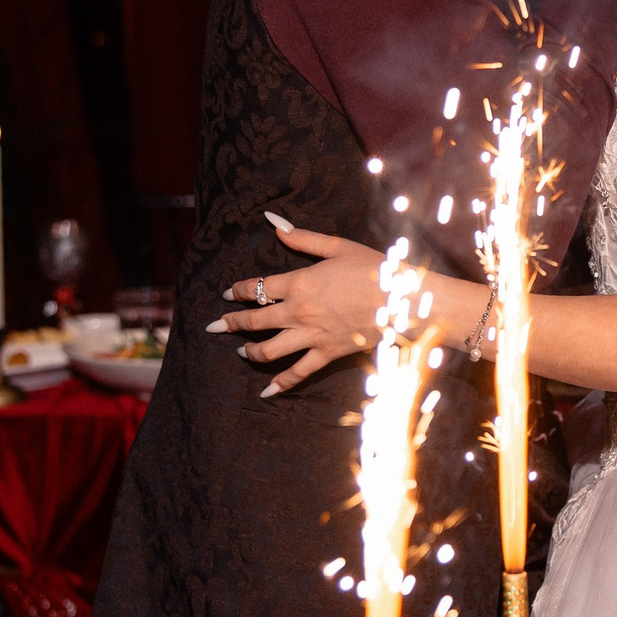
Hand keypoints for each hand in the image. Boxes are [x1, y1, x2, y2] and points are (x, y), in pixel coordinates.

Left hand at [206, 216, 386, 395]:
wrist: (402, 300)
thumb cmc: (374, 269)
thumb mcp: (337, 246)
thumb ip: (302, 238)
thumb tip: (274, 223)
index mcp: (298, 283)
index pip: (256, 288)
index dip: (237, 291)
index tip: (227, 294)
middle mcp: (297, 312)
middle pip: (254, 321)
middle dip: (230, 323)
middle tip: (215, 327)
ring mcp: (311, 336)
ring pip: (268, 350)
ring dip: (250, 352)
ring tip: (241, 353)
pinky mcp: (327, 354)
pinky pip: (298, 373)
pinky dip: (280, 384)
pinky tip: (266, 393)